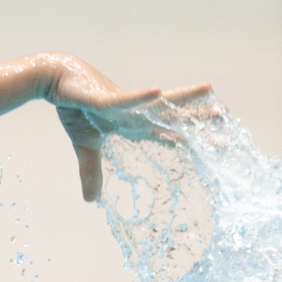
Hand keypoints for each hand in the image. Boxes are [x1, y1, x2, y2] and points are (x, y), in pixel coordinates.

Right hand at [42, 56, 213, 201]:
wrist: (54, 79)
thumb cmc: (74, 108)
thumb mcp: (84, 146)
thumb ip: (91, 172)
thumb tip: (90, 201)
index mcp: (133, 126)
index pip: (168, 135)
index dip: (192, 141)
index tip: (218, 144)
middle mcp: (134, 114)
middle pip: (171, 117)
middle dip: (199, 118)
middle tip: (228, 116)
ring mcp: (122, 104)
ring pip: (157, 102)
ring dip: (182, 96)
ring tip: (209, 87)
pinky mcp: (103, 97)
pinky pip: (124, 99)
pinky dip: (140, 98)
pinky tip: (157, 91)